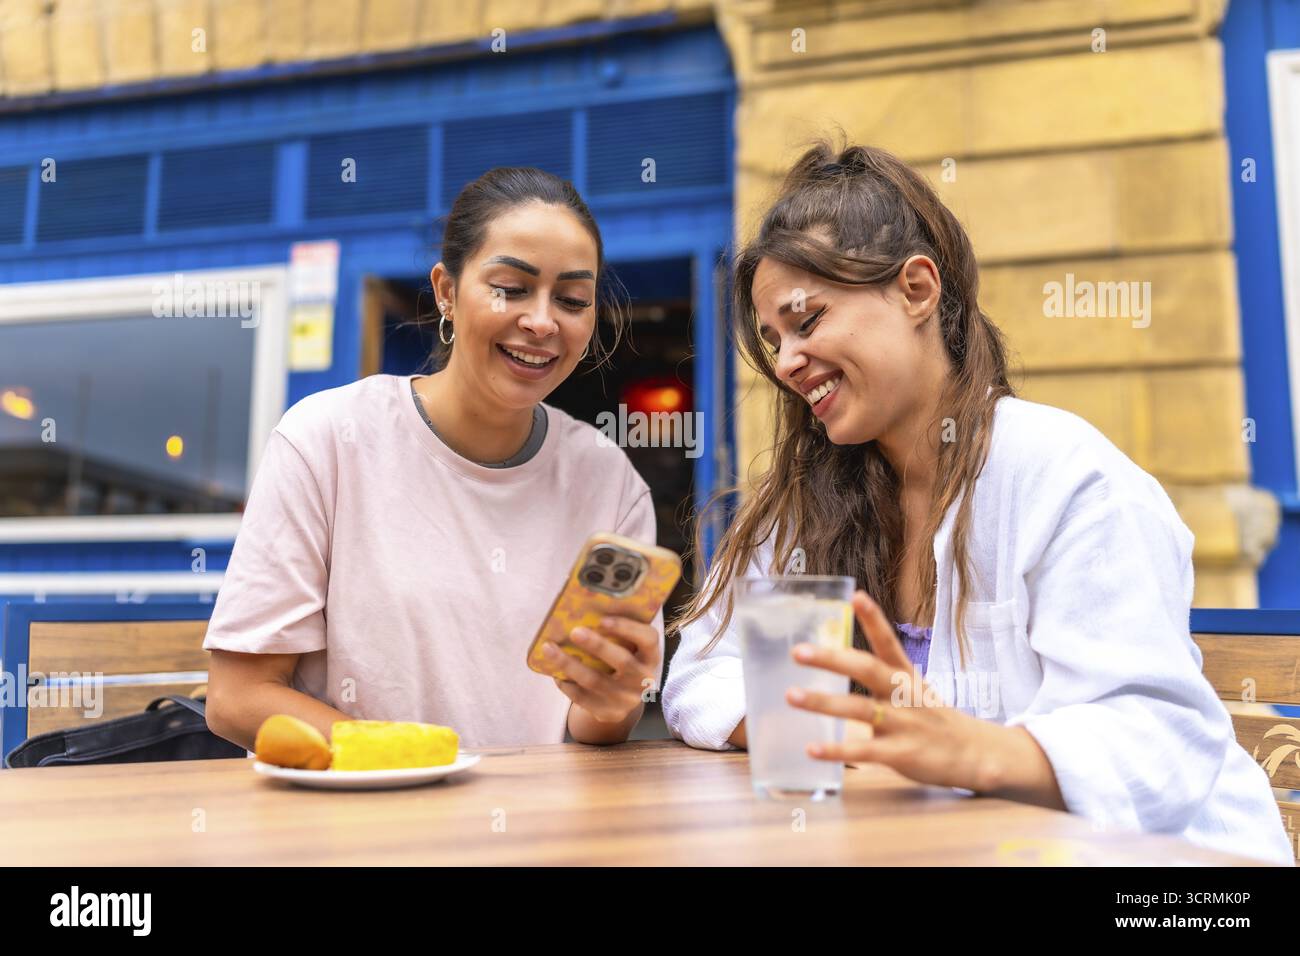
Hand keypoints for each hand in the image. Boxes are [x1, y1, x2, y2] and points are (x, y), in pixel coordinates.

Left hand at [542, 616, 660, 725]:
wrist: (622, 699)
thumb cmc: (620, 661)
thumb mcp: (628, 648)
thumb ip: (617, 634)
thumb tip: (584, 608)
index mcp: (651, 656)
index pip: (648, 640)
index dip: (628, 628)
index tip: (603, 619)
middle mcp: (643, 679)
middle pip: (622, 661)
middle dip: (597, 645)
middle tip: (574, 631)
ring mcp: (627, 699)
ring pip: (595, 681)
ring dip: (569, 664)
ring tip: (549, 648)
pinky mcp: (610, 713)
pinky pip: (584, 698)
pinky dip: (567, 684)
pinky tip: (554, 672)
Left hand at [785, 590, 1001, 791]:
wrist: (976, 754)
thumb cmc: (933, 718)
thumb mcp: (913, 690)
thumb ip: (880, 679)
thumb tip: (836, 661)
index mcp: (906, 676)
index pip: (889, 642)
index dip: (874, 619)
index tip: (856, 595)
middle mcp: (903, 695)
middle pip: (867, 670)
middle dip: (832, 659)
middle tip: (798, 651)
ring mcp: (902, 723)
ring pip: (859, 709)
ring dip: (823, 702)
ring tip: (792, 696)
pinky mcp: (900, 753)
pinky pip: (864, 751)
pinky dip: (837, 750)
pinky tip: (812, 749)